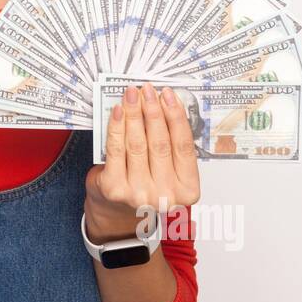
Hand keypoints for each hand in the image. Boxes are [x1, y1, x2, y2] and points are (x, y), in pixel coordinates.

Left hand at [83, 82, 200, 241]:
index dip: (176, 117)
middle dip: (153, 111)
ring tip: (132, 94)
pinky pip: (116, 150)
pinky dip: (116, 127)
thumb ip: (169, 144)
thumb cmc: (145, 184)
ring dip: (134, 114)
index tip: (168, 95)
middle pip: (160, 143)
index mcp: (187, 190)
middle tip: (148, 90)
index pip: (184, 146)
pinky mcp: (115, 189)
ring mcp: (139, 194)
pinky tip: (118, 111)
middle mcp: (165, 195)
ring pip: (137, 144)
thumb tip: (162, 104)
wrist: (116, 212)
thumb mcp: (167, 170)